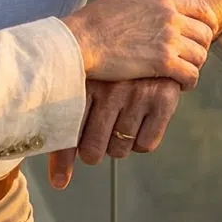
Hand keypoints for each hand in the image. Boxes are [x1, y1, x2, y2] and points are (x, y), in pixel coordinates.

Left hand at [46, 78, 182, 188]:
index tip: (60, 179)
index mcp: (84, 80)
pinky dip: (141, 140)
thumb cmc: (107, 71)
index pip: (67, 135)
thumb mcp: (83, 85)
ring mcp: (139, 93)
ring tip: (119, 119)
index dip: (63, 159)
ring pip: (120, 150)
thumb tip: (58, 184)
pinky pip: (146, 144)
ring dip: (117, 144)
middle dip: (93, 151)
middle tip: (96, 135)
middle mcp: (111, 87)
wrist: (152, 37)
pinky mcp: (164, 99)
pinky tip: (139, 118)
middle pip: (93, 151)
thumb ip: (66, 129)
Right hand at [60, 0, 215, 87]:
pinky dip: (190, 81)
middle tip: (191, 57)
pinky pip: (191, 74)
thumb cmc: (95, 19)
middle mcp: (170, 16)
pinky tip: (182, 85)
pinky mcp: (163, 62)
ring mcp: (168, 39)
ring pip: (200, 55)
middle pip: (204, 33)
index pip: (201, 8)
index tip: (206, 32)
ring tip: (185, 72)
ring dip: (195, 65)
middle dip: (201, 46)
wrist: (80, 41)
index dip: (208, 22)